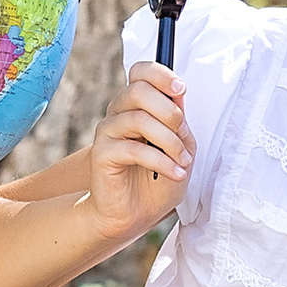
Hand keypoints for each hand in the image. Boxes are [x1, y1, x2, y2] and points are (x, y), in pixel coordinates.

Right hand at [87, 66, 190, 233]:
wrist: (136, 214)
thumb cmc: (157, 180)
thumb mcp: (180, 148)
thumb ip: (178, 122)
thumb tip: (177, 95)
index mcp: (137, 105)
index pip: (140, 72)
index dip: (160, 74)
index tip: (180, 90)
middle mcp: (119, 112)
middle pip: (138, 90)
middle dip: (169, 112)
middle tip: (184, 134)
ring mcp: (108, 132)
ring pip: (138, 119)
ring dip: (169, 141)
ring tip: (182, 161)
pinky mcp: (101, 154)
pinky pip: (133, 149)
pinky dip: (161, 161)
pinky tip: (175, 173)